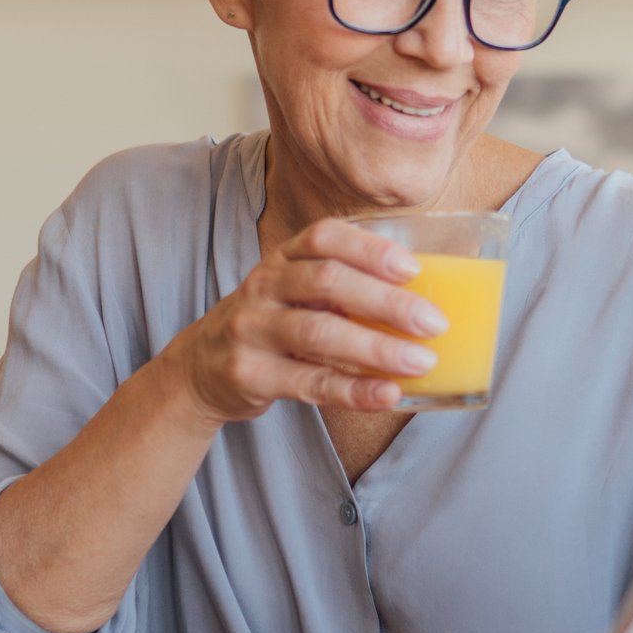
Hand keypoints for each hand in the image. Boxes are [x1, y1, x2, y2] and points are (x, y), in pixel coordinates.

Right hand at [160, 217, 447, 423]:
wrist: (199, 369)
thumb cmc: (269, 326)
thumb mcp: (293, 293)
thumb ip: (341, 289)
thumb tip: (422, 302)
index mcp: (282, 260)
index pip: (324, 238)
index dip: (370, 249)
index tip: (412, 268)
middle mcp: (264, 287)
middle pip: (328, 283)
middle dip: (387, 302)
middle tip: (433, 323)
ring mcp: (252, 330)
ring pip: (319, 333)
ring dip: (376, 348)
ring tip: (420, 362)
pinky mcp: (249, 374)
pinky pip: (309, 383)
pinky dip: (353, 390)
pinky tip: (387, 394)